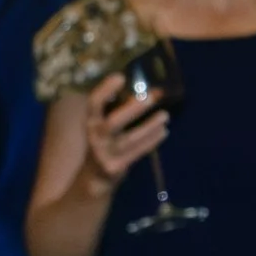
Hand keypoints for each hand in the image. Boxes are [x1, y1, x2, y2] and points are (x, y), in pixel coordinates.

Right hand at [80, 72, 167, 189]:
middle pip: (113, 123)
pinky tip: (164, 131)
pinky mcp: (116, 167)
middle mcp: (95, 138)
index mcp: (90, 122)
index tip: (120, 77)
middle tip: (151, 97)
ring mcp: (105, 154)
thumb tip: (145, 87)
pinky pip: (137, 153)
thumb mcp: (101, 124)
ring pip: (130, 139)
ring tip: (165, 115)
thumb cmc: (104, 142)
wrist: (94, 178)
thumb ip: (115, 108)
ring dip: (149, 126)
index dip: (105, 90)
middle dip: (132, 110)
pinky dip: (152, 141)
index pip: (93, 104)